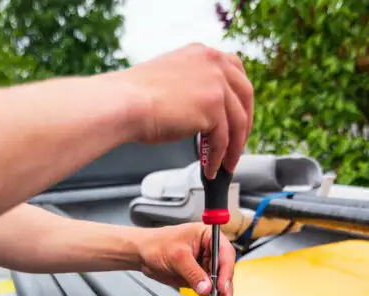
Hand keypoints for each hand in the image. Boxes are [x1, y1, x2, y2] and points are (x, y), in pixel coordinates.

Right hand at [113, 43, 253, 177]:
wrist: (123, 103)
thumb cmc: (134, 97)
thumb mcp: (172, 81)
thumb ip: (193, 88)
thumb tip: (205, 114)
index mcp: (203, 54)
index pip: (236, 72)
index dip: (240, 99)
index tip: (239, 117)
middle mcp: (213, 64)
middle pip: (245, 97)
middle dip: (243, 126)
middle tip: (236, 147)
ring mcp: (216, 84)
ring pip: (237, 122)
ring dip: (232, 149)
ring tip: (224, 166)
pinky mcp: (212, 107)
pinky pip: (223, 139)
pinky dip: (218, 158)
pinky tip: (210, 168)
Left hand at [136, 223, 234, 295]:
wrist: (142, 254)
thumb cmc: (156, 244)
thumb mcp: (176, 257)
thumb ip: (192, 273)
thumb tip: (206, 287)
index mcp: (208, 236)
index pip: (224, 253)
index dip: (225, 271)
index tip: (221, 287)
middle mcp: (209, 250)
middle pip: (224, 271)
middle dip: (225, 289)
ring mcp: (204, 264)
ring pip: (218, 283)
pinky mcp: (198, 276)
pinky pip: (209, 290)